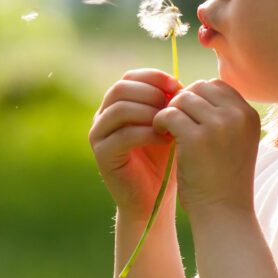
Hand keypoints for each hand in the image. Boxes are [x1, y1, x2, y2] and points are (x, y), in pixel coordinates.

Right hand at [89, 69, 180, 217]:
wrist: (153, 199)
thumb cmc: (164, 161)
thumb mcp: (168, 126)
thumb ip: (168, 105)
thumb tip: (178, 84)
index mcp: (117, 104)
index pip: (129, 77)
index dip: (153, 77)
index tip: (177, 85)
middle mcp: (102, 116)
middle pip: (121, 88)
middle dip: (151, 93)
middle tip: (174, 105)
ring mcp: (98, 135)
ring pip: (120, 109)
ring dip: (149, 112)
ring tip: (171, 123)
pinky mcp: (102, 155)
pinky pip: (123, 135)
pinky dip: (148, 134)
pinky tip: (167, 140)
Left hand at [153, 79, 260, 217]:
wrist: (223, 213)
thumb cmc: (224, 179)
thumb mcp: (233, 141)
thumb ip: (220, 115)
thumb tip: (189, 91)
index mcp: (249, 115)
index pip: (216, 85)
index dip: (197, 96)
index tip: (187, 115)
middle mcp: (237, 116)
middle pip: (198, 87)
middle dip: (182, 102)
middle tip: (174, 122)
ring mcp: (218, 126)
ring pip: (182, 98)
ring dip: (170, 111)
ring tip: (166, 130)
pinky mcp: (196, 138)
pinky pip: (169, 114)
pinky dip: (159, 121)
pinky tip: (160, 135)